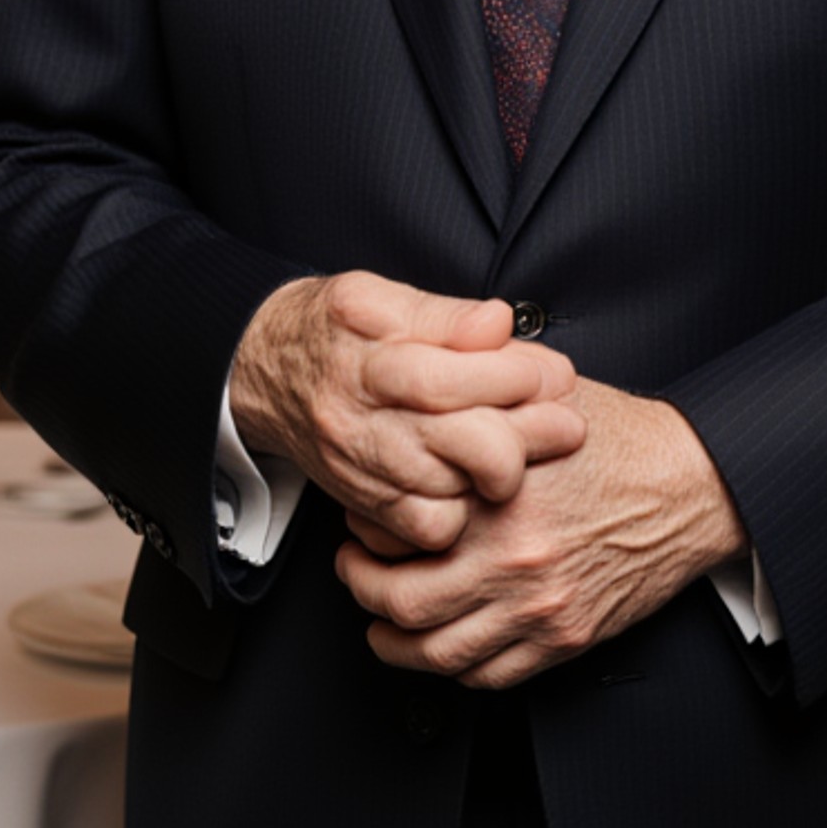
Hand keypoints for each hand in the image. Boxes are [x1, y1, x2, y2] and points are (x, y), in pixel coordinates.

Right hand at [229, 271, 585, 551]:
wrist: (260, 373)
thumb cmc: (329, 328)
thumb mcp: (377, 296)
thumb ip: (443, 313)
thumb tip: (500, 322)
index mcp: (368, 357)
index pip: (450, 379)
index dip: (514, 378)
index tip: (555, 374)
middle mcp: (362, 419)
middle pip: (465, 445)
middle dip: (529, 436)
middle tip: (565, 424)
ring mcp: (364, 467)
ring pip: (453, 495)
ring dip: (501, 476)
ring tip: (525, 449)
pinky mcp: (366, 503)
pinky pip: (427, 531)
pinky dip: (461, 514)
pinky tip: (475, 485)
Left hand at [335, 379, 745, 687]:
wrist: (695, 486)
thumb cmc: (625, 439)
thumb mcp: (545, 397)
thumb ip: (483, 397)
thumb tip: (432, 379)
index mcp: (496, 496)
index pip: (394, 528)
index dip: (363, 525)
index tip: (359, 518)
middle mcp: (512, 558)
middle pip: (400, 603)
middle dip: (363, 591)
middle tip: (355, 572)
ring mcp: (540, 606)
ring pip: (438, 653)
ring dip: (396, 644)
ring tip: (384, 625)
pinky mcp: (566, 637)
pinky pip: (491, 675)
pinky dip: (456, 669)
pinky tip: (445, 646)